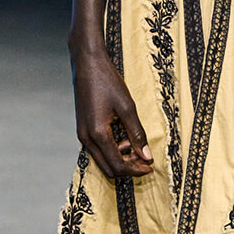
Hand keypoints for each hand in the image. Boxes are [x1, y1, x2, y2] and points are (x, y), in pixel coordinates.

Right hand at [70, 43, 152, 180]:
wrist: (87, 63)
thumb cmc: (106, 81)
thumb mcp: (127, 106)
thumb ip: (137, 133)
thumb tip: (146, 155)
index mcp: (98, 134)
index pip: (118, 165)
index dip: (136, 170)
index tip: (150, 166)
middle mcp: (86, 138)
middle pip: (109, 168)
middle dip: (128, 168)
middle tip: (145, 159)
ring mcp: (82, 134)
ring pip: (102, 160)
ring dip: (120, 159)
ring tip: (136, 145)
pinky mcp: (82, 129)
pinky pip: (98, 150)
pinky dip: (112, 150)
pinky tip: (124, 138)